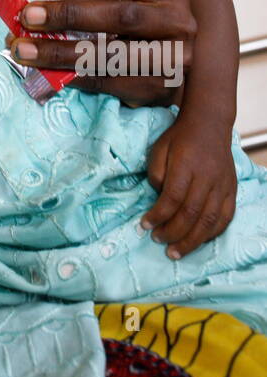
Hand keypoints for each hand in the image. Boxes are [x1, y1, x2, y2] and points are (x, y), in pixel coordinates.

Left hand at [12, 0, 195, 105]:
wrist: (210, 52)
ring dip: (62, 53)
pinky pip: (113, 83)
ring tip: (24, 49)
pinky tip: (46, 73)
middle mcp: (177, 21)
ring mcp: (173, 57)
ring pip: (112, 55)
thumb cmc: (170, 5)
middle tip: (28, 15)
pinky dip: (77, 78)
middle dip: (68, 15)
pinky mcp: (161, 88)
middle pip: (117, 16)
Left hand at [141, 115, 236, 257]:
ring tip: (176, 252)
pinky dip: (212, 234)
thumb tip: (159, 200)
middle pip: (191, 213)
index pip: (172, 197)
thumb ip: (156, 174)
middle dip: (173, 233)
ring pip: (210, 220)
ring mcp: (222, 185)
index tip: (145, 226)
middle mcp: (207, 177)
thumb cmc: (179, 138)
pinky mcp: (232, 190)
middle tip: (158, 241)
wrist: (209, 124)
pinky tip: (198, 241)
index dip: (158, 215)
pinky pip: (225, 218)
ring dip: (192, 241)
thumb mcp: (158, 148)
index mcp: (186, 165)